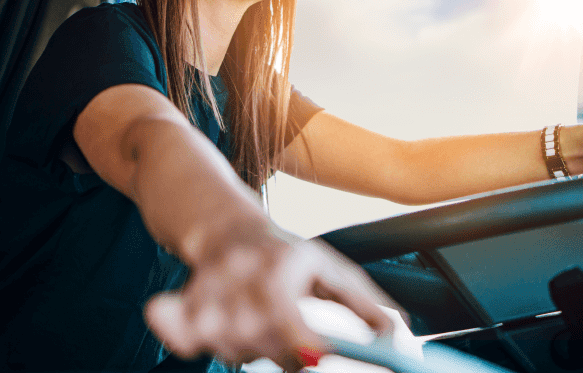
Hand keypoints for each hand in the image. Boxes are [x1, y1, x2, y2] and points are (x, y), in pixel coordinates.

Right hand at [144, 221, 396, 371]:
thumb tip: (397, 333)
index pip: (291, 327)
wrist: (227, 225)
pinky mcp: (185, 298)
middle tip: (289, 335)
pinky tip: (206, 328)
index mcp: (283, 267)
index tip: (316, 355)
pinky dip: (191, 339)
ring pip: (230, 347)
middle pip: (261, 344)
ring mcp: (210, 286)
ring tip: (256, 323)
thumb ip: (364, 304)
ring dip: (246, 348)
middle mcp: (244, 274)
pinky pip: (184, 336)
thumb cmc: (287, 253)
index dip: (304, 351)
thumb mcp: (330, 270)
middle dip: (278, 351)